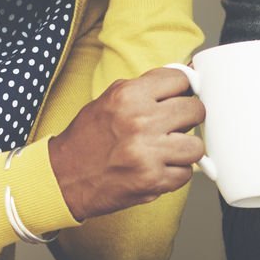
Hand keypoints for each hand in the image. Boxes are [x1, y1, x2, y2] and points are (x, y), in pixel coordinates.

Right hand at [48, 67, 205, 219]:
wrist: (64, 176)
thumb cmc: (87, 138)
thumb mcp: (110, 99)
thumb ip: (146, 89)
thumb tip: (184, 81)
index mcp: (128, 95)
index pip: (180, 80)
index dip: (182, 89)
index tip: (180, 97)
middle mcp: (140, 121)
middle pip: (195, 110)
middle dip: (188, 118)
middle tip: (176, 126)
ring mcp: (148, 153)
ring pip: (196, 146)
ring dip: (185, 150)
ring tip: (167, 150)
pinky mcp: (152, 180)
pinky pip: (186, 174)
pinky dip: (175, 173)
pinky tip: (158, 168)